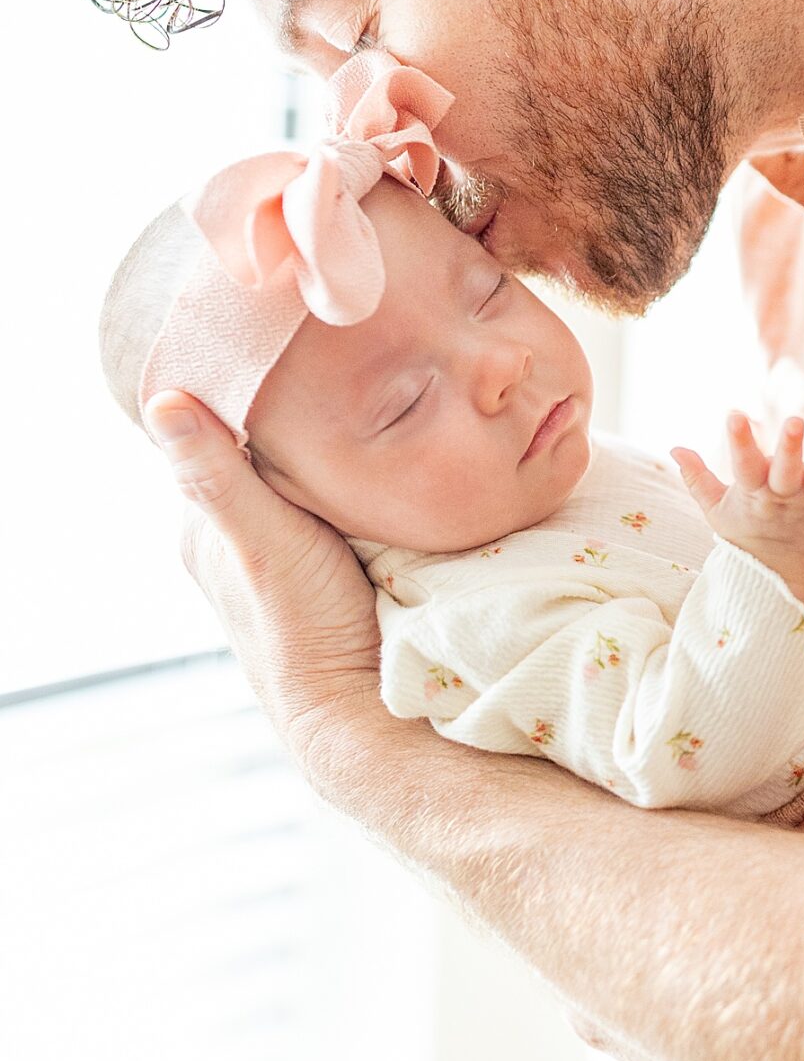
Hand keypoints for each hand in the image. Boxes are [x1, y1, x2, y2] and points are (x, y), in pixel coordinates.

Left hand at [144, 392, 387, 790]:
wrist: (362, 709)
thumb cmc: (305, 627)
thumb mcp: (263, 541)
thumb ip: (217, 476)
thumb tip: (163, 401)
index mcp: (202, 526)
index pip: (219, 434)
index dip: (251, 392)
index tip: (291, 351)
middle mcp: (235, 537)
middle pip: (263, 454)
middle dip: (298, 418)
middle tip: (344, 371)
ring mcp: (283, 551)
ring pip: (301, 478)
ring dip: (330, 450)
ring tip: (370, 403)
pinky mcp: (327, 563)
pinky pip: (333, 503)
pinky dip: (352, 480)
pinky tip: (381, 459)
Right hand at [671, 411, 803, 603]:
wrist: (775, 574)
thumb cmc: (743, 530)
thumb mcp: (715, 508)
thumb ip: (698, 477)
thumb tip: (675, 447)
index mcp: (753, 494)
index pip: (743, 466)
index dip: (739, 442)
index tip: (734, 414)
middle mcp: (785, 498)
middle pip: (787, 472)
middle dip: (790, 448)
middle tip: (796, 421)